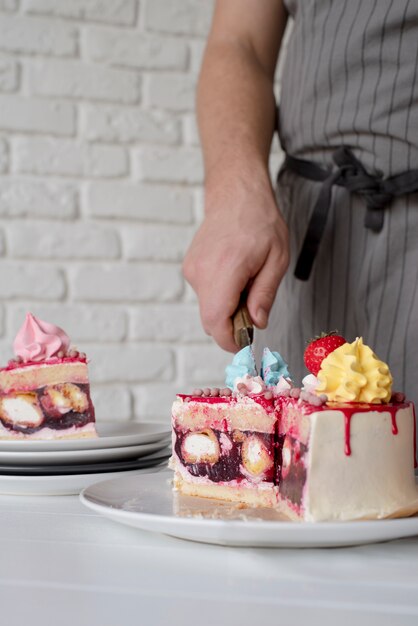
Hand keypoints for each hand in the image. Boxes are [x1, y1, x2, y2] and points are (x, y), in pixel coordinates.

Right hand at [183, 171, 288, 351]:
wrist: (236, 193)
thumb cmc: (260, 221)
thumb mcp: (277, 259)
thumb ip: (265, 294)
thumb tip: (256, 324)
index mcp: (225, 269)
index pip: (216, 322)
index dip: (230, 341)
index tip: (246, 343)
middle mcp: (202, 272)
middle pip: (211, 320)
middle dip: (233, 324)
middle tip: (255, 306)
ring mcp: (192, 270)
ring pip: (209, 309)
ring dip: (228, 308)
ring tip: (247, 282)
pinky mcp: (190, 268)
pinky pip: (206, 295)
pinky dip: (221, 295)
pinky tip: (235, 275)